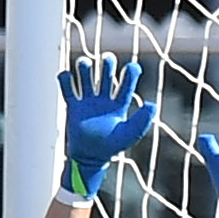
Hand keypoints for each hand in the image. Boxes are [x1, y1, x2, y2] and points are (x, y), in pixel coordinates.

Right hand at [59, 54, 154, 197]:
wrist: (90, 158)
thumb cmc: (112, 147)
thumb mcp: (130, 134)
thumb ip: (142, 120)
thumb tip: (152, 104)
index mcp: (119, 104)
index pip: (126, 83)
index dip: (130, 73)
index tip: (132, 67)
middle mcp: (104, 100)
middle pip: (106, 75)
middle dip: (107, 64)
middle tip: (107, 59)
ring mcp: (88, 102)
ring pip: (86, 78)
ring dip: (85, 68)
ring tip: (84, 64)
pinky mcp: (74, 107)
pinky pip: (68, 89)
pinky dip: (66, 79)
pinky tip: (67, 75)